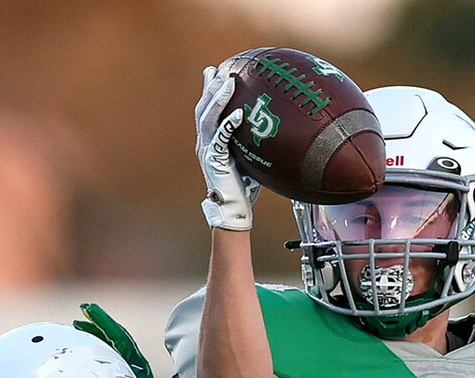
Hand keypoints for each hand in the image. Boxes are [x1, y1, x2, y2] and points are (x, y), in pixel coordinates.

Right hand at [196, 64, 259, 232]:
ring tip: (227, 82)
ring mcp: (207, 152)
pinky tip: (237, 114)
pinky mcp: (214, 162)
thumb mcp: (249, 157)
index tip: (214, 72)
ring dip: (217, 99)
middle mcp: (205, 144)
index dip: (209, 91)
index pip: (207, 111)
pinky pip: (220, 139)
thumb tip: (271, 126)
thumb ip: (252, 140)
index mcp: (210, 141)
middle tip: (218, 70)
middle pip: (203, 109)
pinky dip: (228, 125)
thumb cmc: (245, 187)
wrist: (235, 210)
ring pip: (207, 119)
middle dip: (210, 88)